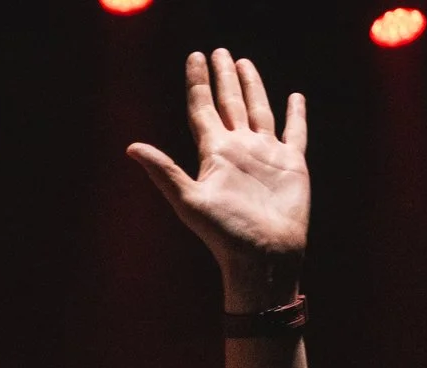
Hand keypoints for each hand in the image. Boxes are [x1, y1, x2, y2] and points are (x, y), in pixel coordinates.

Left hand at [128, 50, 309, 308]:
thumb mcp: (189, 201)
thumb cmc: (226, 234)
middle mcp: (238, 149)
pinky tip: (294, 97)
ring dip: (252, 87)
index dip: (198, 83)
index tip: (195, 57)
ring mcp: (265, 155)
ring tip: (244, 63)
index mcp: (214, 153)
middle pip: (228, 103)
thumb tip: (131, 148)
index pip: (202, 109)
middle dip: (223, 77)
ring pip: (258, 110)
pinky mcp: (291, 165)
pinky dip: (295, 114)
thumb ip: (163, 172)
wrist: (264, 257)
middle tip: (219, 52)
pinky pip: (294, 132)